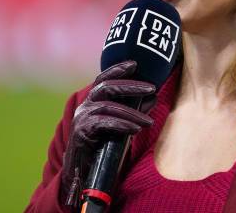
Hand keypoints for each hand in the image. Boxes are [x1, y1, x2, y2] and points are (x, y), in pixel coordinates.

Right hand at [59, 60, 155, 207]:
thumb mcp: (120, 125)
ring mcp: (81, 118)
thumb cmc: (102, 146)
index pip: (103, 79)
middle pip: (107, 87)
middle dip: (131, 86)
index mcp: (92, 102)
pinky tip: (136, 129)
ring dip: (132, 113)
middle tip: (152, 88)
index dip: (117, 69)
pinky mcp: (82, 132)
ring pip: (108, 107)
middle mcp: (85, 106)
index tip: (134, 64)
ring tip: (149, 121)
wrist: (82, 172)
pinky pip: (105, 123)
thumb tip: (154, 97)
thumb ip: (135, 110)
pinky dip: (122, 125)